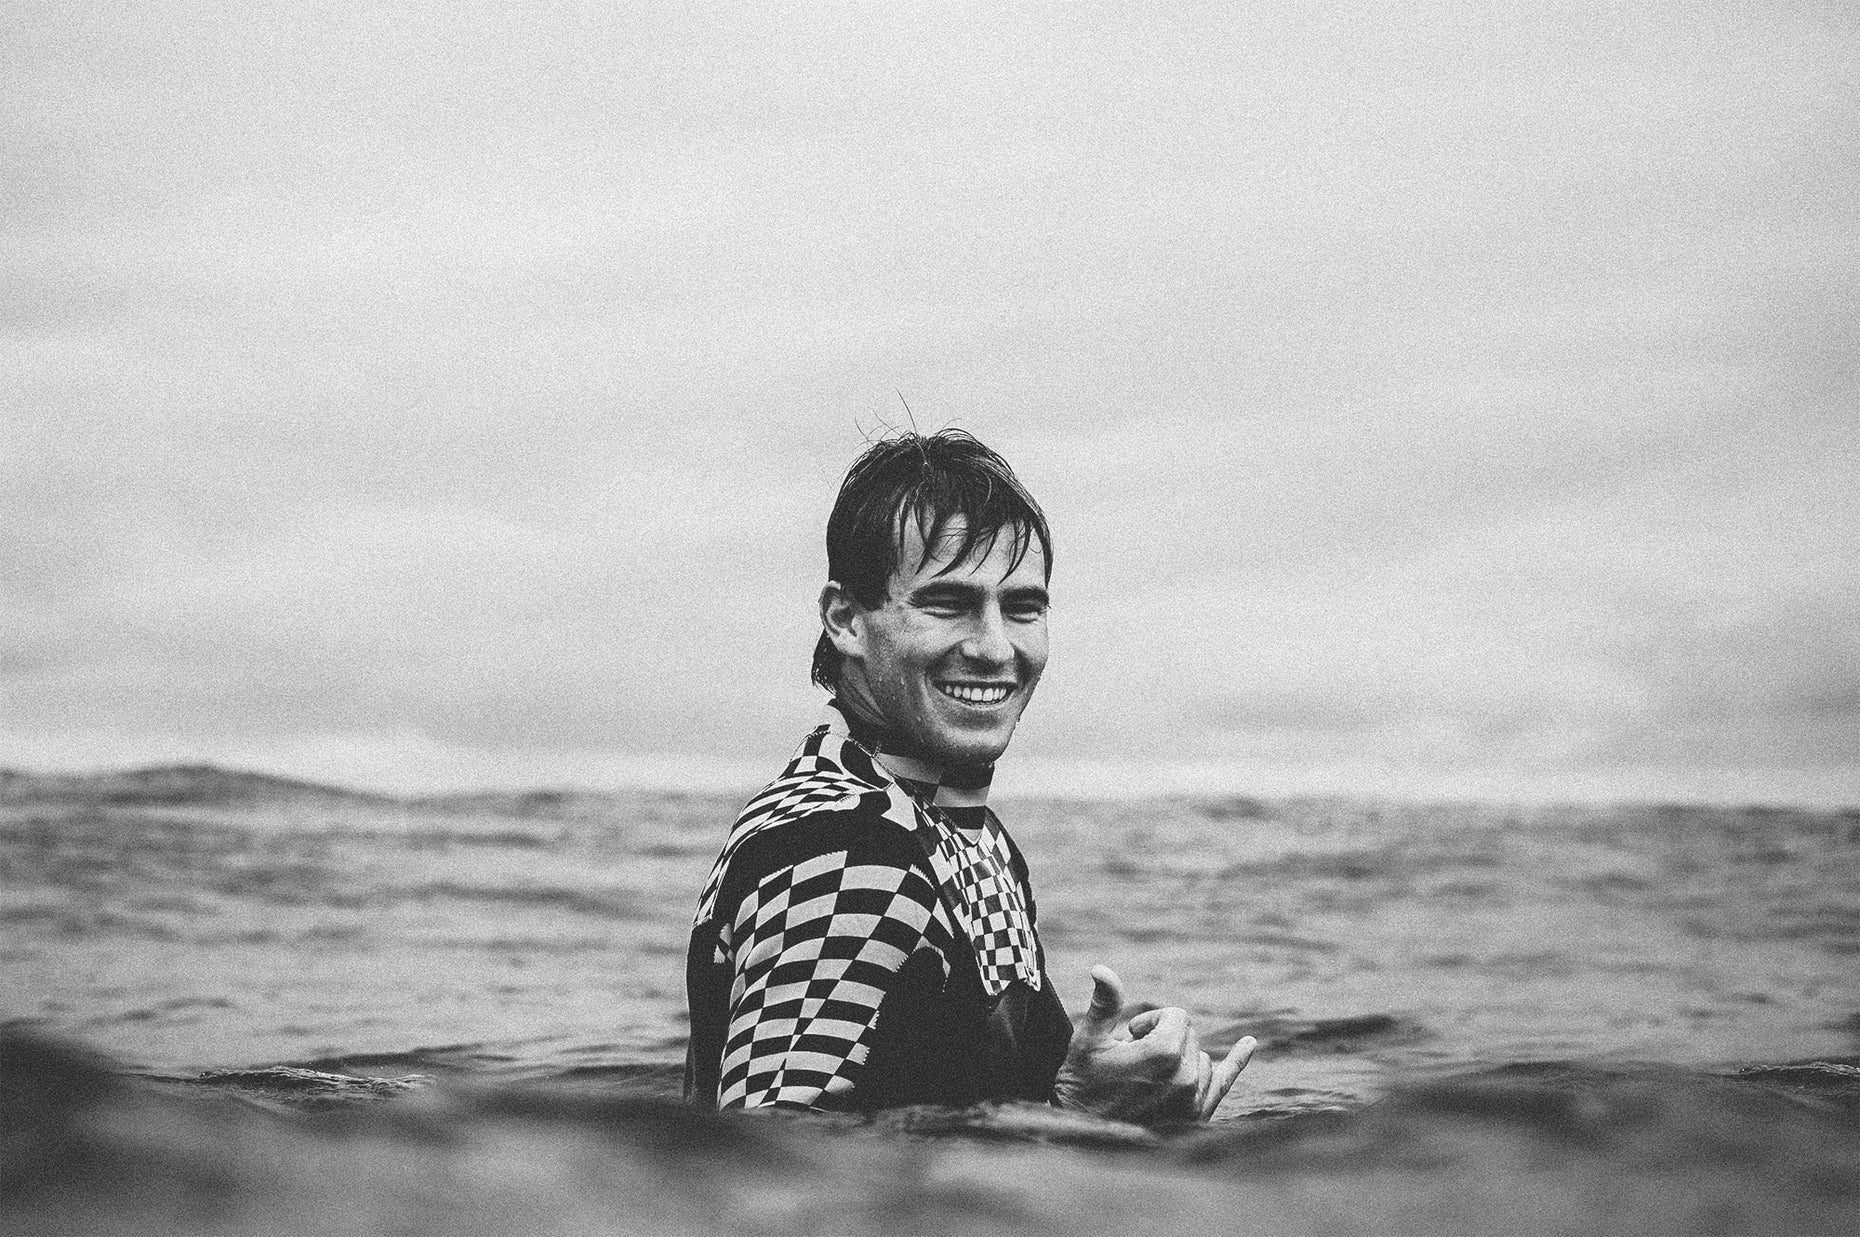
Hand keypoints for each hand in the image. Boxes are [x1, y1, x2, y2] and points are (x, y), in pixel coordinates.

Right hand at [1051, 966, 1255, 1124]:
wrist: (1082, 1133)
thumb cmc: (1080, 1082)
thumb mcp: (1088, 1039)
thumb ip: (1105, 1002)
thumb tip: (1101, 967)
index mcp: (1163, 1054)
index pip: (1177, 1016)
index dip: (1149, 1021)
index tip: (1128, 1037)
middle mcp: (1185, 1079)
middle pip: (1189, 1035)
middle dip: (1163, 1038)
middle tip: (1132, 1058)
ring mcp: (1194, 1102)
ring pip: (1200, 1057)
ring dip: (1179, 1058)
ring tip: (1147, 1075)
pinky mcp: (1196, 1117)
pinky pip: (1223, 1083)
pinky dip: (1237, 1062)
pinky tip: (1249, 1044)